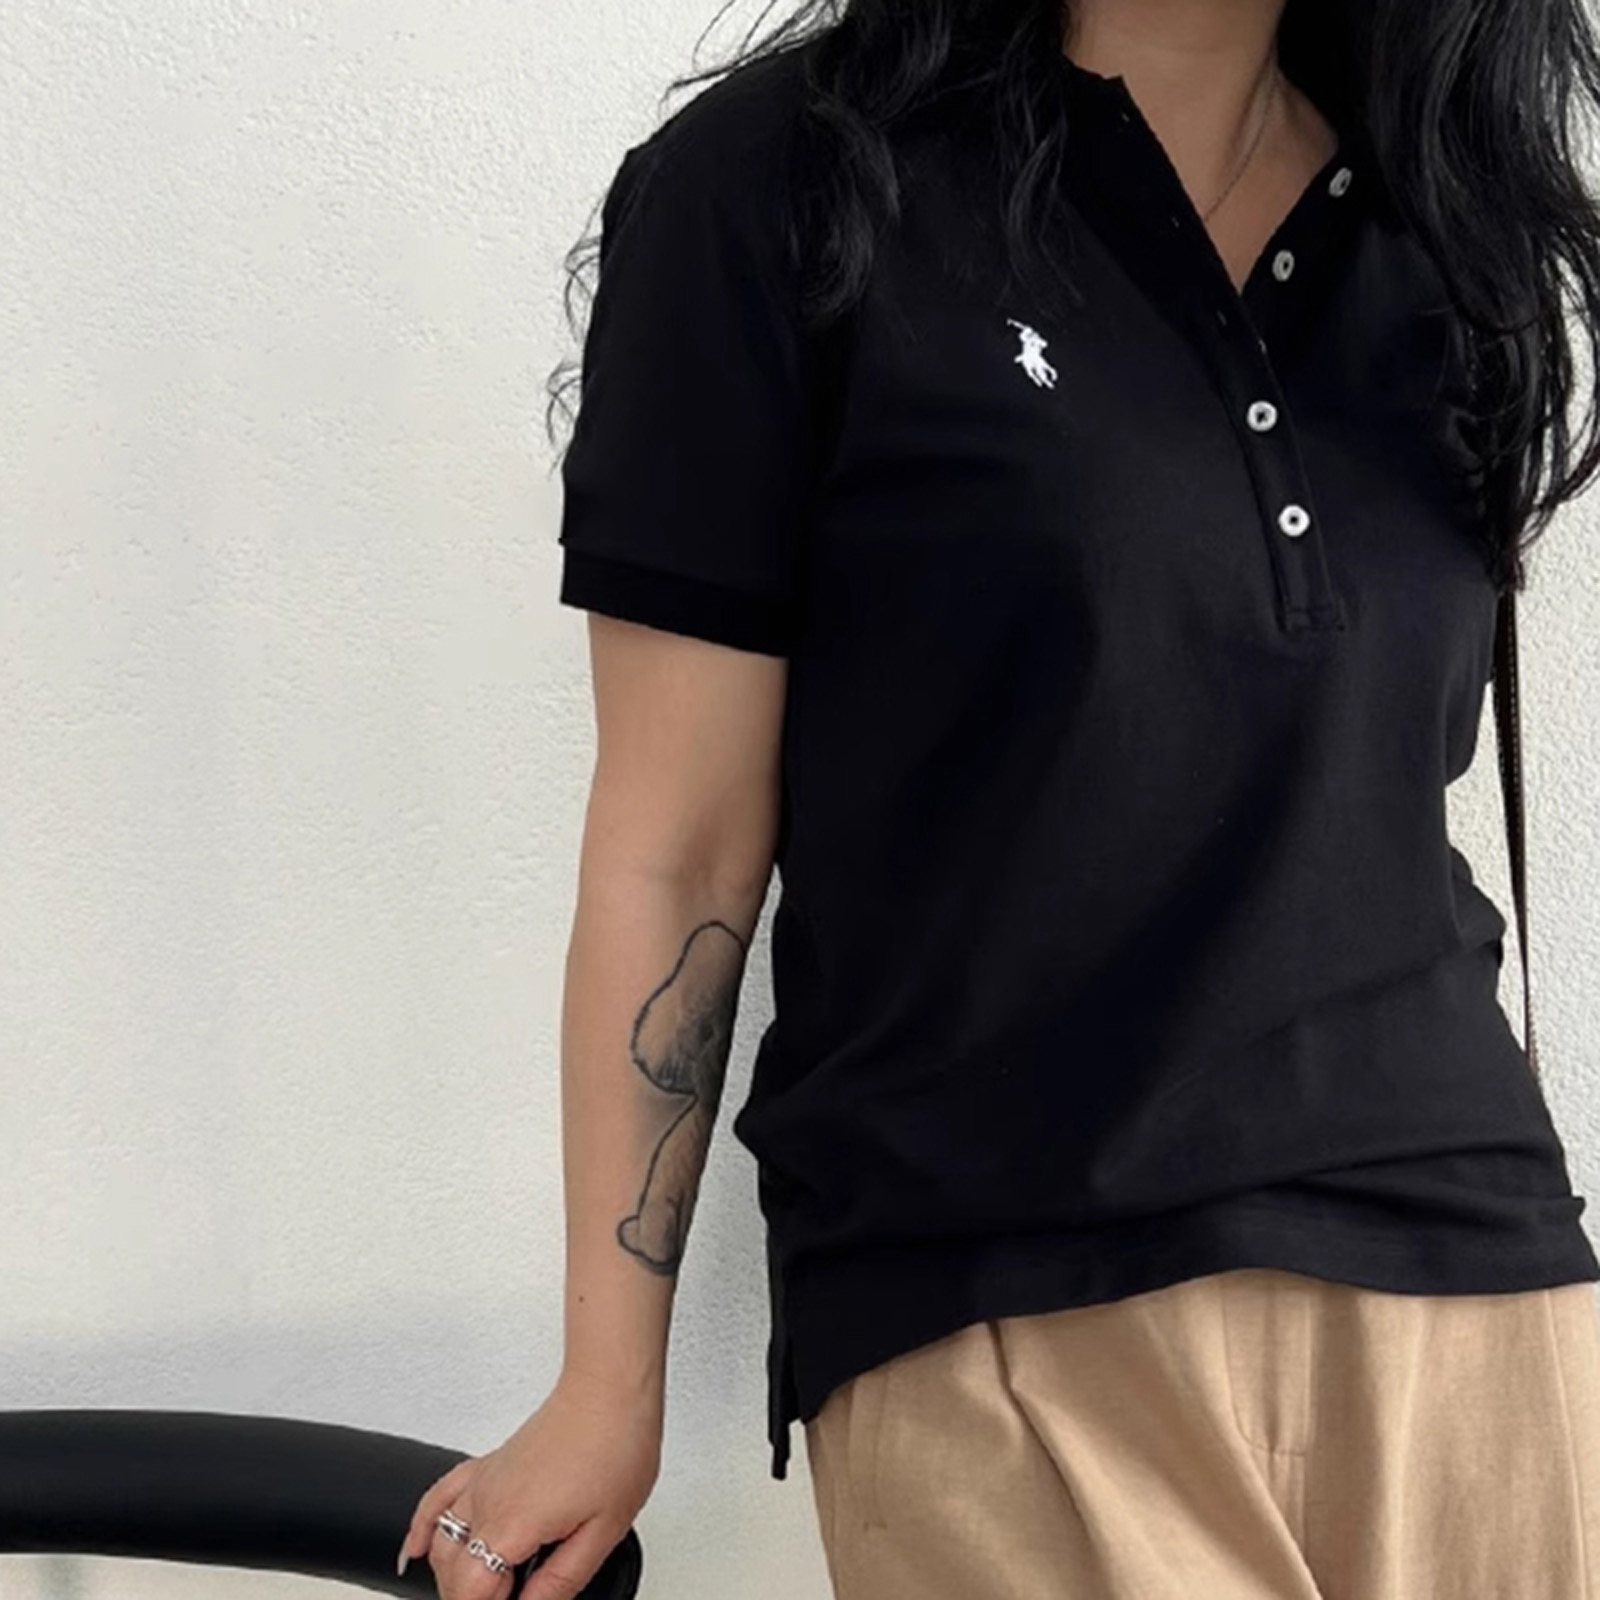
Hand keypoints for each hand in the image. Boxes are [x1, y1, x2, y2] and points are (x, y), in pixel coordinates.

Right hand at [395, 1368, 662, 1599]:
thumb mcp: (604, 1531)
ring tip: (487, 1588)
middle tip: (511, 1596)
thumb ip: (562, 1580)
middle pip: (453, 1573)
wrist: (610, 1392)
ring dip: (454, 1574)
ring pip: (442, 1541)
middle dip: (473, 1596)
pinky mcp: (488, 1464)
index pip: (470, 1591)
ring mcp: (484, 1480)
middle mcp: (488, 1502)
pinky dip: (421, 1527)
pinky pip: (438, 1496)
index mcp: (514, 1523)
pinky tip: (415, 1549)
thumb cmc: (614, 1447)